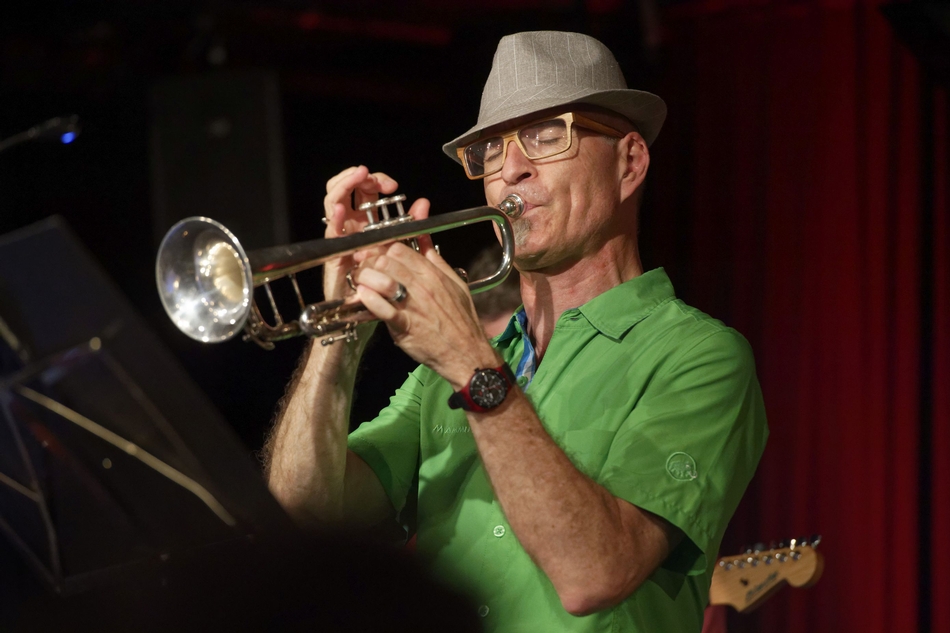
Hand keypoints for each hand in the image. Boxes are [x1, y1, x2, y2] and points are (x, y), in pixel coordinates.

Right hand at [322, 165, 401, 300]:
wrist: (370, 310)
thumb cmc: (383, 281)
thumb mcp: (400, 248)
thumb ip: (410, 224)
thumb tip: (422, 203)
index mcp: (366, 220)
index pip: (365, 189)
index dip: (375, 179)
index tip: (391, 185)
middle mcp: (350, 225)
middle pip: (345, 189)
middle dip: (356, 176)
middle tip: (369, 175)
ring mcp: (340, 236)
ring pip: (333, 202)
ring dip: (343, 185)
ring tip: (356, 177)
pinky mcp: (334, 253)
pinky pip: (331, 232)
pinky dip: (334, 218)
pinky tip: (340, 210)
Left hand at [350, 241, 499, 389]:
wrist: (466, 352)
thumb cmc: (461, 321)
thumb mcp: (456, 285)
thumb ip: (438, 263)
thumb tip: (425, 244)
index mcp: (433, 274)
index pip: (399, 249)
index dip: (381, 250)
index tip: (374, 257)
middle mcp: (422, 286)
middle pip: (386, 261)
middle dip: (369, 263)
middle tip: (362, 270)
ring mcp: (413, 305)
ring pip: (382, 279)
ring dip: (365, 278)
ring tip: (360, 283)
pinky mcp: (405, 326)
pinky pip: (384, 309)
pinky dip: (370, 300)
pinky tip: (363, 296)